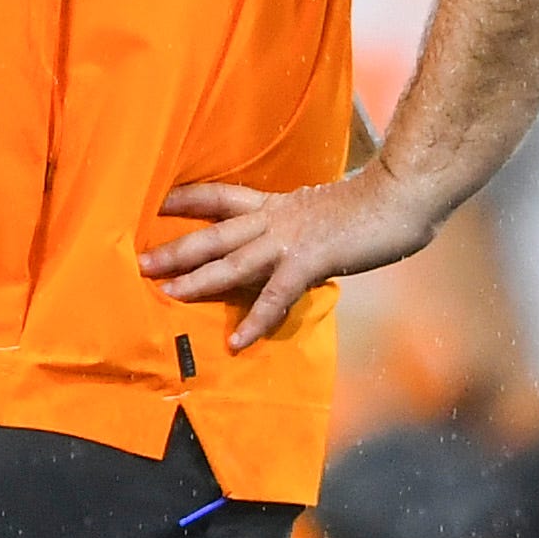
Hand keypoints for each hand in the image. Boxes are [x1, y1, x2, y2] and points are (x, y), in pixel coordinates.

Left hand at [140, 164, 446, 351]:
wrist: (397, 197)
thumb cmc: (366, 205)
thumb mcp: (320, 208)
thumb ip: (296, 223)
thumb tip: (287, 238)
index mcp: (275, 204)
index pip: (219, 196)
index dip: (185, 199)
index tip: (154, 203)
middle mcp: (273, 218)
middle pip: (214, 233)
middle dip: (176, 248)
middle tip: (141, 262)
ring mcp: (289, 239)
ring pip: (233, 261)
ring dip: (199, 280)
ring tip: (170, 294)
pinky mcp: (309, 260)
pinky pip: (275, 295)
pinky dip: (255, 320)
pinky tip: (238, 342)